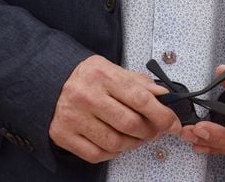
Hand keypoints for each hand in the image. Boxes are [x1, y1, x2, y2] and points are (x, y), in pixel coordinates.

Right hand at [49, 55, 180, 163]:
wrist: (51, 81)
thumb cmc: (88, 77)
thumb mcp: (113, 69)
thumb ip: (139, 83)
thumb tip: (164, 96)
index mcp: (102, 74)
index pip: (140, 98)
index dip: (162, 114)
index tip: (173, 123)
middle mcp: (86, 95)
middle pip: (130, 124)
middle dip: (149, 131)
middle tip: (155, 130)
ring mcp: (74, 117)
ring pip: (115, 143)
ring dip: (133, 144)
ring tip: (136, 136)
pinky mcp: (64, 135)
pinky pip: (97, 154)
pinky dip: (113, 153)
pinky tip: (116, 142)